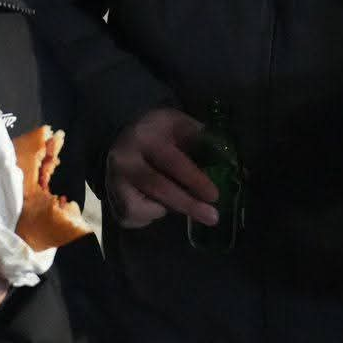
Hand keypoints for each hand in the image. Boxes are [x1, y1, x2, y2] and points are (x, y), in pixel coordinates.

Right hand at [106, 107, 218, 228]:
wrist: (118, 137)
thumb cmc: (159, 132)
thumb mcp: (179, 125)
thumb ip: (201, 141)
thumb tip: (232, 165)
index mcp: (145, 137)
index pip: (171, 161)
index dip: (194, 179)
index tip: (214, 195)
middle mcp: (124, 159)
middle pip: (158, 187)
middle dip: (188, 204)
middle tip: (212, 217)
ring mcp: (113, 181)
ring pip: (146, 207)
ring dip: (168, 208)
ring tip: (178, 198)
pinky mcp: (110, 199)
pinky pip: (135, 217)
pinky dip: (151, 214)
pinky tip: (155, 201)